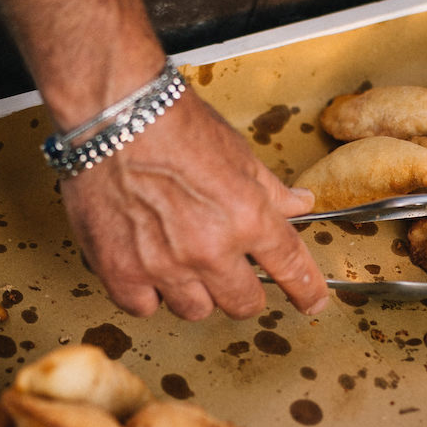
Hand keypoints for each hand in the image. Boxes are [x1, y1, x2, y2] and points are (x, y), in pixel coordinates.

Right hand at [59, 93, 330, 319]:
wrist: (114, 115)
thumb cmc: (174, 124)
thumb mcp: (237, 153)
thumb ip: (270, 190)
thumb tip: (300, 204)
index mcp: (247, 218)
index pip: (291, 268)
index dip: (306, 291)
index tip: (312, 302)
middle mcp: (209, 249)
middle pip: (242, 304)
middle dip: (242, 292)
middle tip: (230, 273)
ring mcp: (165, 265)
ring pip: (194, 310)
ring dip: (194, 292)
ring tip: (181, 262)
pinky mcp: (121, 271)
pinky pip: (144, 307)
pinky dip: (146, 292)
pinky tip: (146, 267)